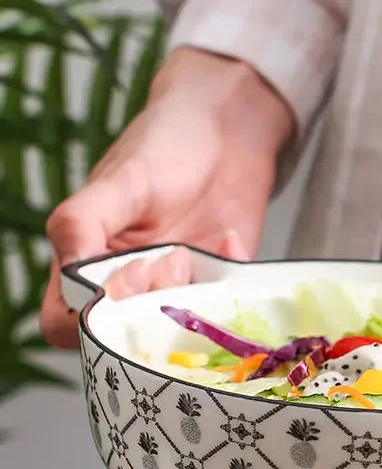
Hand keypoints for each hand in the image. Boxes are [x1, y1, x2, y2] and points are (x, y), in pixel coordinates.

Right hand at [41, 48, 293, 346]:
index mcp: (86, 264)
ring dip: (189, 301)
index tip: (126, 277)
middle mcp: (131, 287)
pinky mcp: (219, 287)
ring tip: (194, 252)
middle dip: (150, 309)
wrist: (228, 132)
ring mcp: (178, 290)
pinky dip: (229, 279)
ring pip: (177, 333)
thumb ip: (83, 222)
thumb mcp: (118, 180)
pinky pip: (225, 309)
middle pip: (127, 337)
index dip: (89, 320)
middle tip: (172, 262)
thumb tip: (69, 269)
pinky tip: (229, 240)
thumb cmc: (163, 147)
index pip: (66, 323)